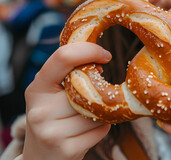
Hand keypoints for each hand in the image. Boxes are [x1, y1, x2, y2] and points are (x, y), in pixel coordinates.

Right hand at [23, 42, 111, 159]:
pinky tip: (86, 132)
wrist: (41, 157)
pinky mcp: (66, 149)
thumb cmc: (53, 117)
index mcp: (37, 88)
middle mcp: (40, 109)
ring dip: (99, 113)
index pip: (63, 57)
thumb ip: (70, 76)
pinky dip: (101, 128)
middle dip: (94, 93)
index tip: (105, 55)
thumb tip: (100, 61)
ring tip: (83, 119)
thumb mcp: (52, 94)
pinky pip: (101, 129)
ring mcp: (51, 132)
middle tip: (85, 102)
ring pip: (96, 111)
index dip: (89, 50)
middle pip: (86, 89)